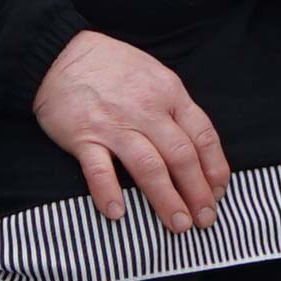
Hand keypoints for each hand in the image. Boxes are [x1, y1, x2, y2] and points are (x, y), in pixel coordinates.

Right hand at [28, 30, 228, 228]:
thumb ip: (174, 109)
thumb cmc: (112, 68)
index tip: (219, 194)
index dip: (215, 169)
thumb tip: (196, 148)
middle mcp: (147, 110)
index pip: (203, 136)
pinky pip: (99, 170)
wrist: (61, 55)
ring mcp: (115, 125)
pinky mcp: (83, 136)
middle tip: (205, 220)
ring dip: (166, 199)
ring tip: (177, 225)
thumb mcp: (155, 76)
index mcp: (170, 94)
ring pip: (148, 167)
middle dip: (197, 192)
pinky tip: (118, 215)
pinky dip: (108, 192)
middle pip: (181, 156)